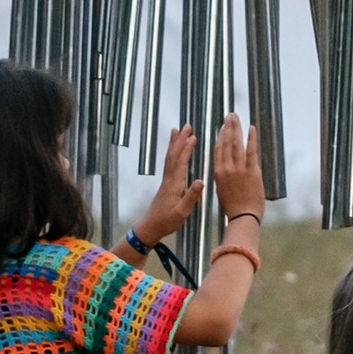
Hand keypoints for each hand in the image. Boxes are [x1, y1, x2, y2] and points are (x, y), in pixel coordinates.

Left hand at [135, 124, 203, 248]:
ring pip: (170, 158)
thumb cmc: (167, 221)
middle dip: (180, 140)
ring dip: (174, 143)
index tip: (193, 136)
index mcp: (174, 184)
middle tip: (186, 126)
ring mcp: (166, 181)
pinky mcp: (165, 184)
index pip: (180, 162)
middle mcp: (169, 179)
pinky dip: (171, 153)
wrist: (150, 227)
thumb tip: (201, 180)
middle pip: (174, 155)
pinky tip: (174, 151)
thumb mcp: (182, 212)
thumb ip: (191, 196)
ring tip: (176, 131)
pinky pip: (169, 164)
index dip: (186, 149)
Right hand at [209, 112, 266, 226]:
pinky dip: (251, 138)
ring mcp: (239, 168)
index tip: (221, 127)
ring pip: (236, 143)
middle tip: (229, 115)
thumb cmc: (233, 206)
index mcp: (218, 173)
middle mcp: (226, 168)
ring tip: (236, 117)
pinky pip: (251, 150)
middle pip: (226, 143)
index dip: (220, 136)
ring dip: (236, 128)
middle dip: (228, 127)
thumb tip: (223, 167)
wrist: (243, 216)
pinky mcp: (252, 171)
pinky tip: (251, 128)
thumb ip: (222, 176)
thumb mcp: (221, 189)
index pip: (217, 150)